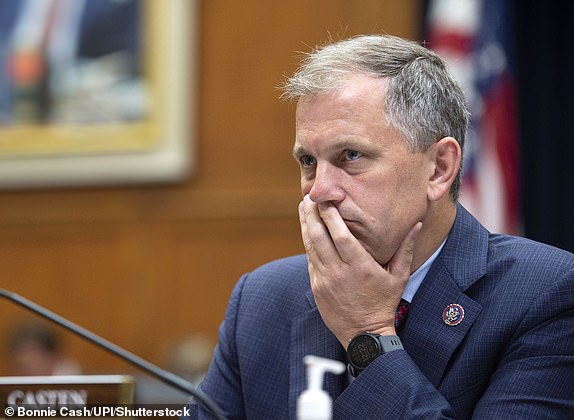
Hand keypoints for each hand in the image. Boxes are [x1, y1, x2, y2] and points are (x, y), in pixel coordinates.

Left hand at [299, 195, 421, 348]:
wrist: (365, 335)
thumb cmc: (384, 303)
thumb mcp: (399, 276)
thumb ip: (405, 248)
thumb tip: (417, 224)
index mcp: (360, 266)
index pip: (340, 235)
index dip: (330, 215)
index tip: (326, 199)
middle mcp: (339, 272)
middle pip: (319, 237)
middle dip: (312, 215)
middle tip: (308, 197)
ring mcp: (324, 280)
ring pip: (310, 247)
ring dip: (306, 226)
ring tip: (304, 208)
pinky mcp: (316, 288)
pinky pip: (310, 261)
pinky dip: (308, 244)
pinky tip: (307, 231)